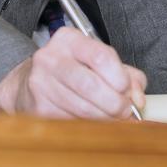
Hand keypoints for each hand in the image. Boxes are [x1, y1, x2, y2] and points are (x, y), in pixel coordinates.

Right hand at [0, 27, 145, 118]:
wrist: (27, 83)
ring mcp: (40, 83)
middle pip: (90, 84)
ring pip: (81, 108)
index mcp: (70, 40)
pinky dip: (88, 126)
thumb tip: (138, 100)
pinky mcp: (37, 107)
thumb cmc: (72, 70)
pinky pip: (70, 122)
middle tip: (125, 112)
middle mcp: (51, 58)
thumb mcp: (99, 62)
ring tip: (113, 119)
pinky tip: (94, 123)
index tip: (127, 92)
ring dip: (104, 118)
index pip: (101, 56)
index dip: (120, 78)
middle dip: (114, 103)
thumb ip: (127, 76)